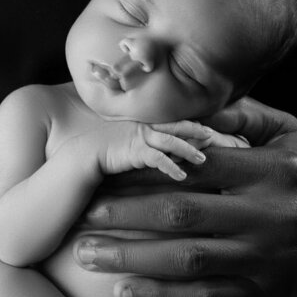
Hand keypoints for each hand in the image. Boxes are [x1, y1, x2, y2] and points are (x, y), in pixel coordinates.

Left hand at [72, 97, 296, 296]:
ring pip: (188, 260)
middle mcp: (265, 213)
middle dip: (123, 217)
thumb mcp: (288, 129)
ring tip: (85, 257)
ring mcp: (265, 257)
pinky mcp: (265, 292)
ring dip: (132, 260)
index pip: (195, 166)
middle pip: (182, 215)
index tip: (102, 172)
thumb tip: (185, 105)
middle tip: (76, 218)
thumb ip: (239, 115)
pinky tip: (124, 293)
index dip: (145, 170)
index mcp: (266, 168)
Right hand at [95, 120, 213, 181]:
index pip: (170, 121)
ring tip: (203, 159)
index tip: (203, 127)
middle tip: (211, 136)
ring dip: (189, 150)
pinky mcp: (136, 152)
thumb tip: (148, 143)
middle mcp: (145, 127)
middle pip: (176, 127)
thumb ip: (136, 136)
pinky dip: (172, 167)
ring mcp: (141, 138)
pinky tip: (182, 175)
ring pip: (172, 142)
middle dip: (195, 131)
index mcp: (143, 122)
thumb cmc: (102, 144)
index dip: (188, 124)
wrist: (85, 150)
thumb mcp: (122, 135)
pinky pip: (159, 159)